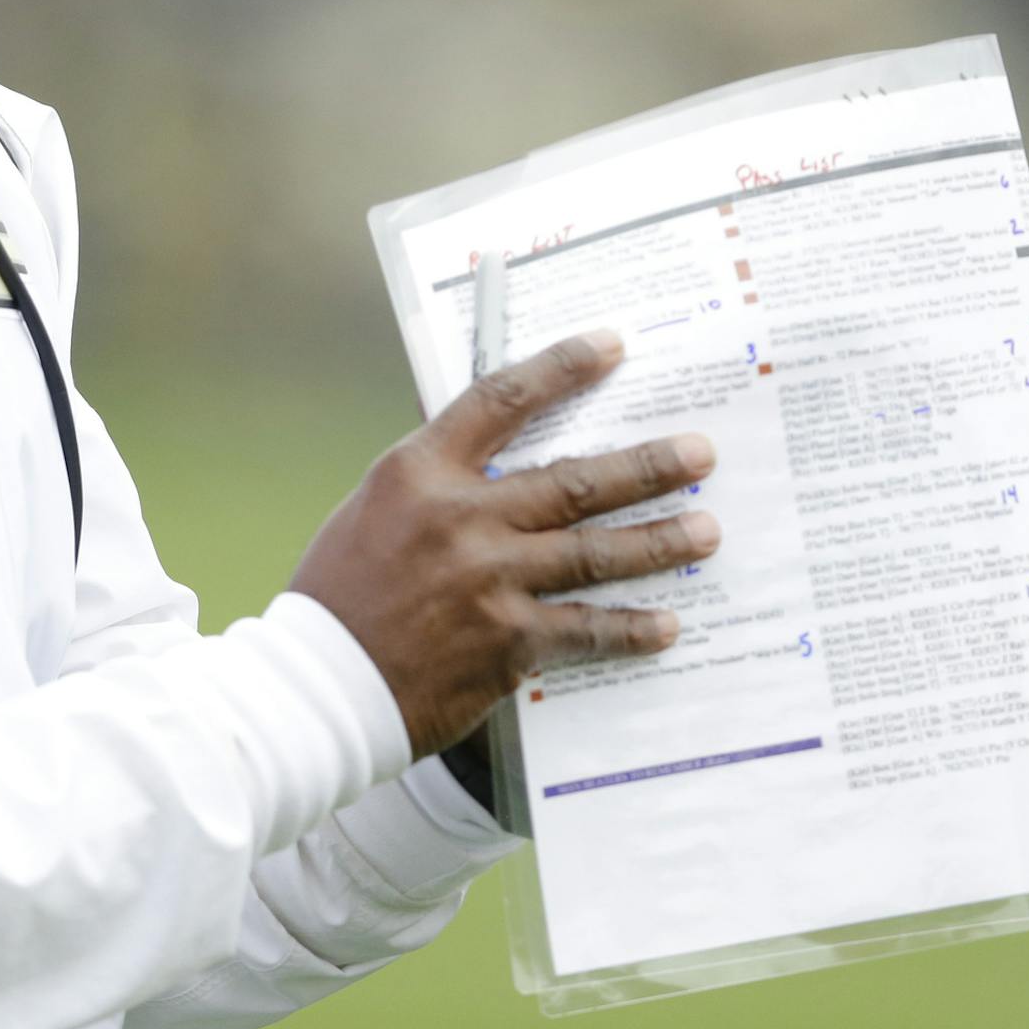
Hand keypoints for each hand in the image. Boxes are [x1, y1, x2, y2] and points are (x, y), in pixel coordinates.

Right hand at [288, 331, 717, 759]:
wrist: (322, 681)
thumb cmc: (342, 591)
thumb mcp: (378, 508)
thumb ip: (440, 482)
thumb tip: (502, 460)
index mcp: (420, 471)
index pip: (502, 400)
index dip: (562, 368)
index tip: (611, 347)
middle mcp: (460, 517)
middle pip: (572, 479)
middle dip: (645, 465)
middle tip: (698, 452)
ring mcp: (489, 581)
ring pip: (594, 553)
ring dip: (658, 540)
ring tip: (706, 530)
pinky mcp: (507, 642)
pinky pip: (585, 630)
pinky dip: (631, 628)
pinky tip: (668, 624)